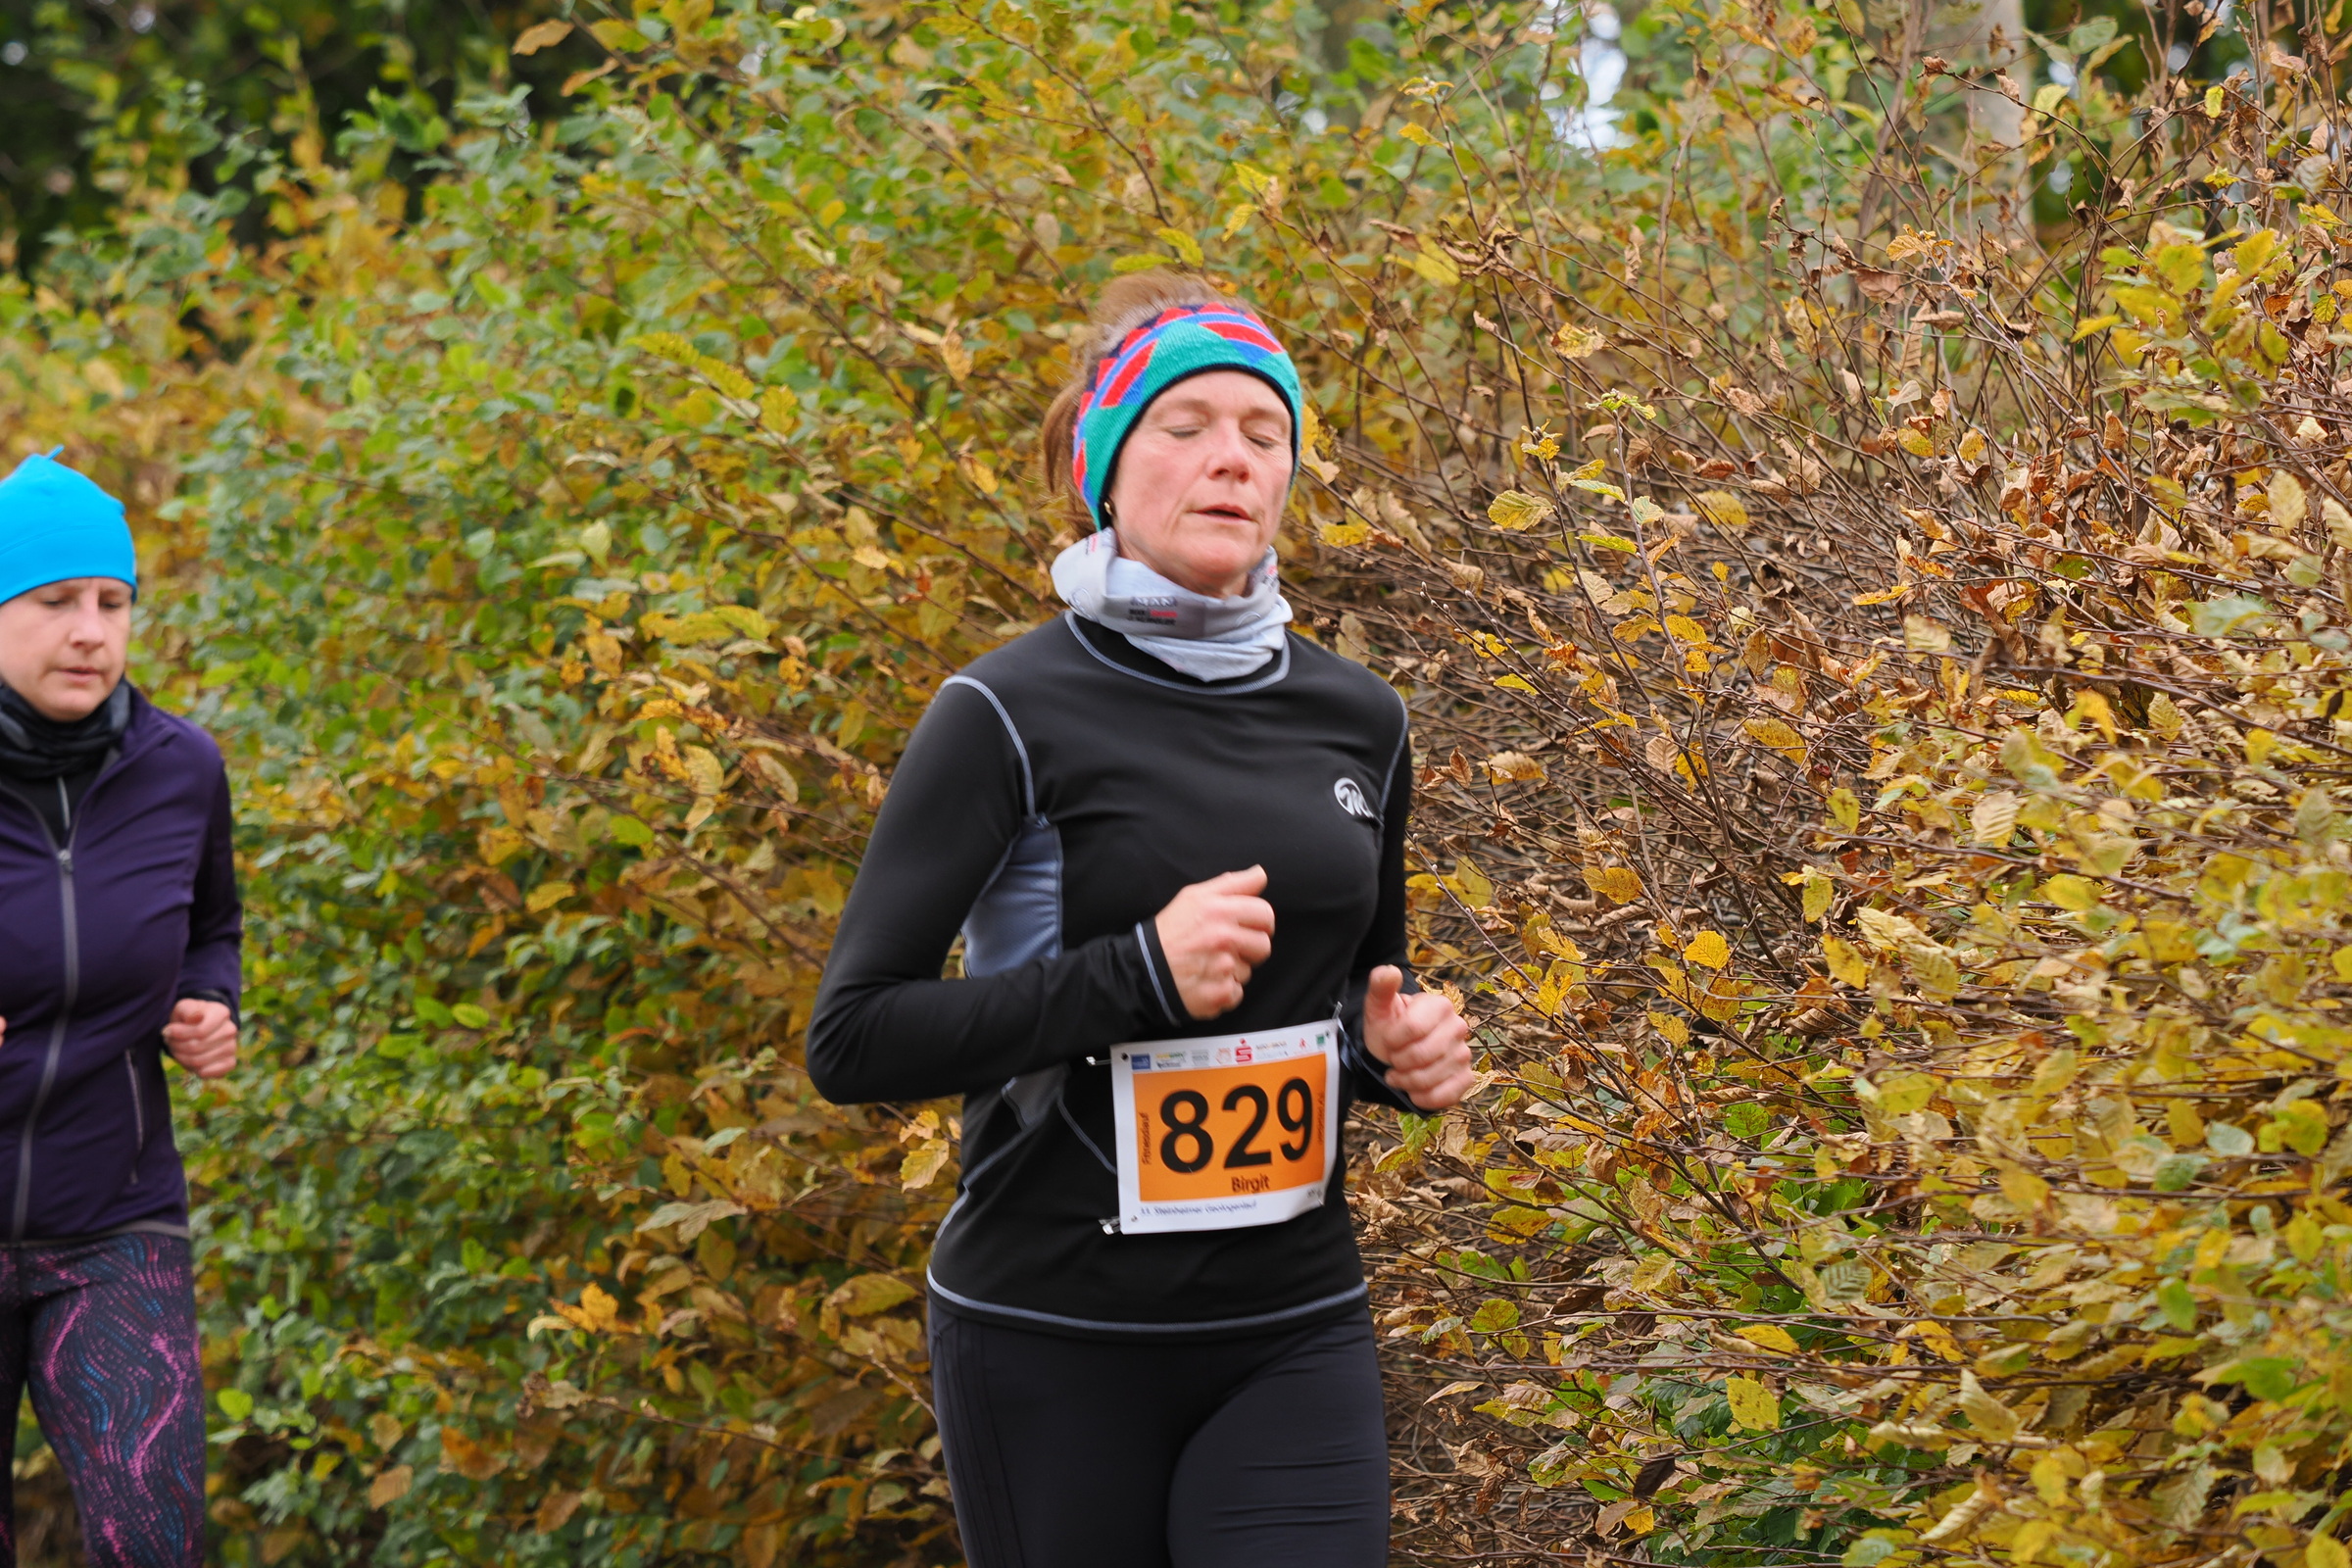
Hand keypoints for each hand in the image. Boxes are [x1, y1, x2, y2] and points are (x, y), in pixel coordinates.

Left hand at [162, 999, 237, 1079]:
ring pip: (199, 1061)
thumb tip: (197, 1017)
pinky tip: (189, 1061)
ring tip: (177, 1050)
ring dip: (181, 1058)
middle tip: (170, 1042)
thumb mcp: (183, 1007)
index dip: (179, 1034)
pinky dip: (194, 1070)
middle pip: (196, 1047)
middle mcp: (230, 1030)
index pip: (200, 1031)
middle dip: (176, 1046)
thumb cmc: (188, 1017)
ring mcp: (232, 1047)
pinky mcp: (229, 1063)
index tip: (167, 1031)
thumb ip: (187, 1010)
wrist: (197, 1027)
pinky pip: (209, 1073)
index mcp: (221, 1013)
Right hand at [1153, 866, 1274, 1019]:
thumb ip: (1231, 884)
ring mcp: (1222, 969)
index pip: (1265, 914)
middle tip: (1228, 947)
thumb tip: (1260, 874)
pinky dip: (1223, 990)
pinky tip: (1206, 982)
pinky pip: (1236, 993)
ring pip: (1248, 971)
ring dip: (1234, 971)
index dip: (1261, 921)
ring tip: (1209, 964)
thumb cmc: (1170, 931)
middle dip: (1250, 948)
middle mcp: (1223, 938)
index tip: (1249, 927)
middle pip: (1264, 946)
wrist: (1143, 969)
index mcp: (1219, 911)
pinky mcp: (1219, 994)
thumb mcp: (1194, 897)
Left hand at [1361, 966, 1474, 1109]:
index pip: (1413, 1029)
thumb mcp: (1379, 1008)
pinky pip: (1446, 1096)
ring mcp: (1464, 1053)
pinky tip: (1414, 1091)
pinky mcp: (1466, 1078)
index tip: (1387, 1041)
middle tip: (1392, 1060)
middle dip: (1398, 1062)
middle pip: (1421, 1055)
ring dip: (1406, 1082)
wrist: (1394, 1054)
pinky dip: (1423, 1098)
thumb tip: (1389, 971)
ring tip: (1399, 1074)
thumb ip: (1381, 988)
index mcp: (1440, 1005)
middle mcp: (1458, 1027)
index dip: (1392, 1041)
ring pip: (1430, 1078)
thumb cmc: (1388, 1028)